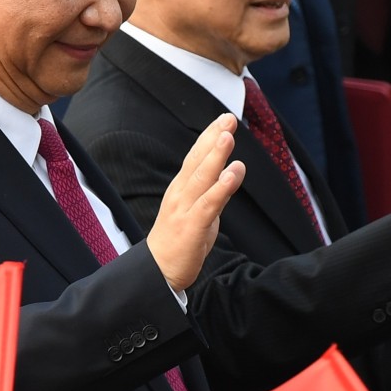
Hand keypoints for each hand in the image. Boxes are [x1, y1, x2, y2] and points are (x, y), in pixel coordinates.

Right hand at [148, 113, 245, 291]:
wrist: (157, 272)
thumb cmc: (177, 243)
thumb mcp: (199, 213)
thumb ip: (213, 194)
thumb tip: (229, 175)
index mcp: (180, 189)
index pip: (195, 157)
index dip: (208, 137)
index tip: (222, 120)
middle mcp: (180, 194)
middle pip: (197, 161)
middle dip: (213, 137)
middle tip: (227, 118)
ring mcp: (184, 209)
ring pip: (201, 177)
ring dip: (216, 156)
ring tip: (228, 136)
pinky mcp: (191, 226)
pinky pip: (209, 204)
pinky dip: (221, 187)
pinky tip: (233, 173)